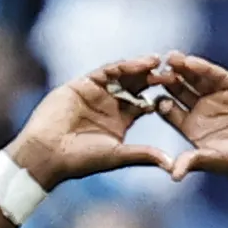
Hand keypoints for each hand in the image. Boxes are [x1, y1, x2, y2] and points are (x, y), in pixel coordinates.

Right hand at [4, 59, 183, 187]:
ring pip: (123, 75)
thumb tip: (172, 165)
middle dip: (154, 77)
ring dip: (140, 68)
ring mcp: (97, 92)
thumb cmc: (81, 160)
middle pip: (138, 85)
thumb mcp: (118, 156)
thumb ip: (143, 155)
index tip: (180, 92)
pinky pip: (106, 72)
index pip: (146, 103)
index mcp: (122, 120)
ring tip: (158, 62)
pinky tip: (138, 63)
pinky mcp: (83, 84)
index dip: (162, 97)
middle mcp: (112, 104)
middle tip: (174, 71)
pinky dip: (122, 67)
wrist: (47, 153)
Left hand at [148, 52, 227, 190]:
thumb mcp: (217, 161)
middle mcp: (202, 110)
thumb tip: (173, 175)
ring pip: (194, 78)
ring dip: (182, 69)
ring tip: (171, 59)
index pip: (168, 110)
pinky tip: (191, 62)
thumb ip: (195, 161)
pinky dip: (203, 68)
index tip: (148, 95)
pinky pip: (215, 74)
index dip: (158, 101)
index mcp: (192, 129)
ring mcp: (218, 96)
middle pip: (177, 90)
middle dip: (166, 80)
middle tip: (154, 71)